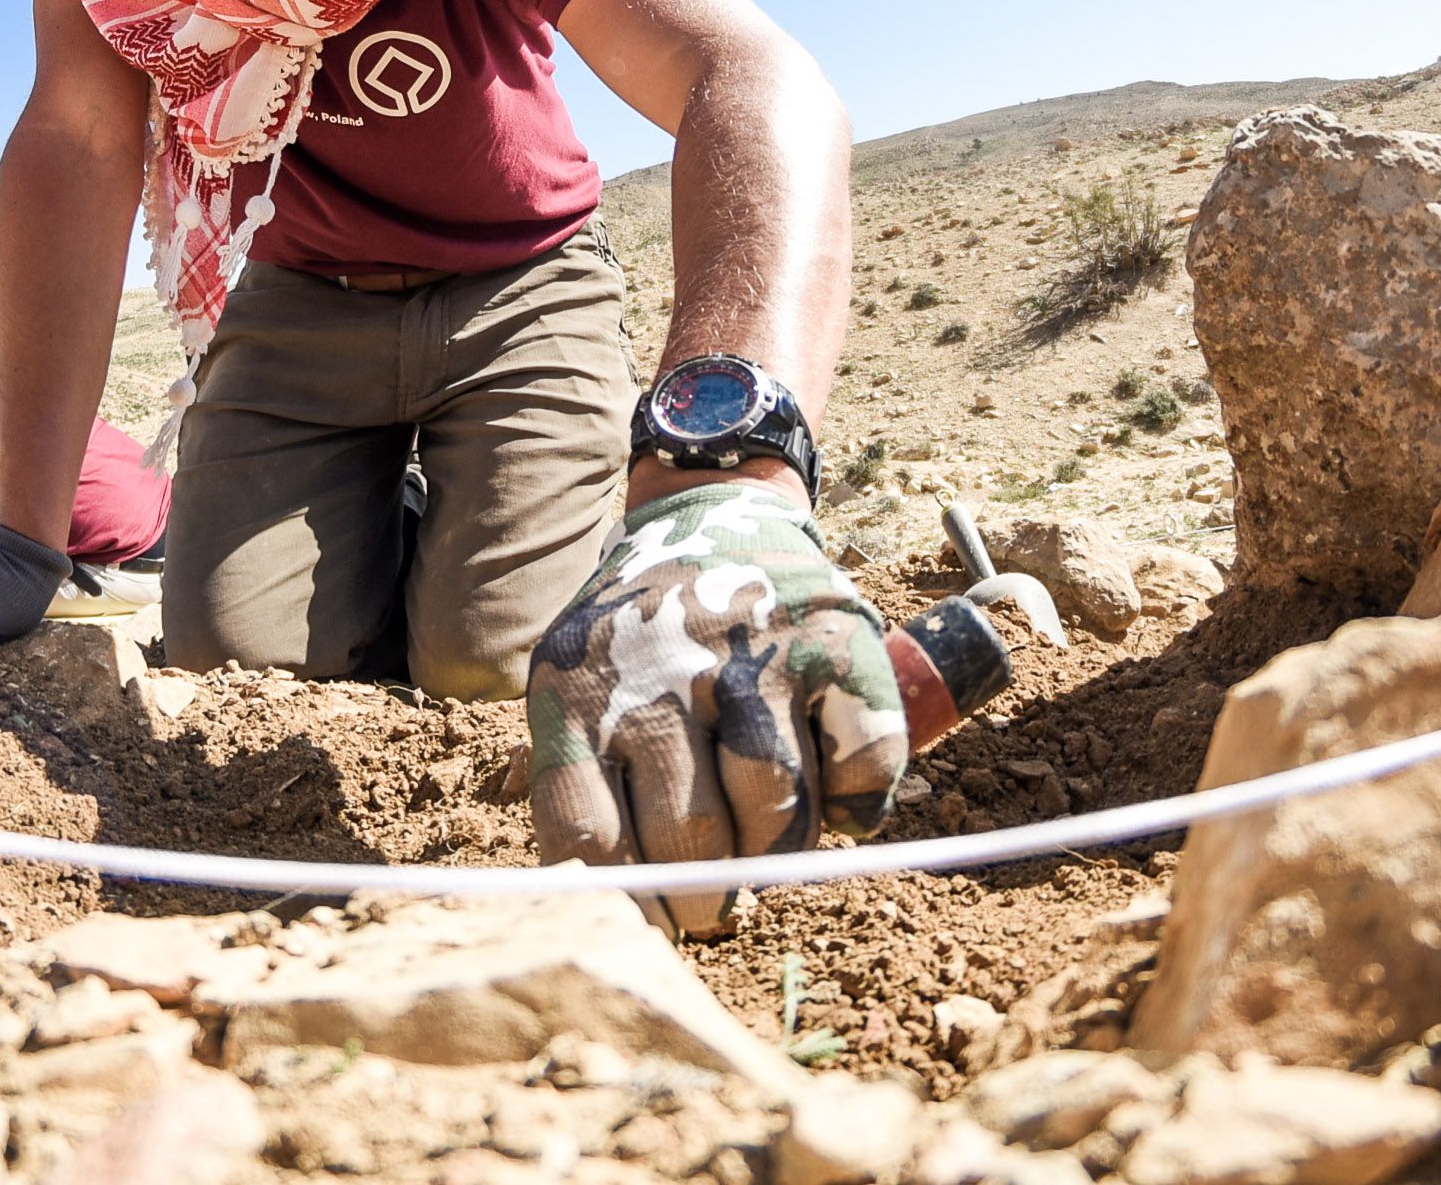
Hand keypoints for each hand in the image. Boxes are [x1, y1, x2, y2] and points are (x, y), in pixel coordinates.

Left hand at [524, 480, 906, 936]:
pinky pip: (862, 770)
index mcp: (578, 693)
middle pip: (689, 839)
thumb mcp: (578, 689)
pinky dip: (854, 808)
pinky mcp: (837, 645)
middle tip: (713, 911)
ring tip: (764, 852)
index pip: (590, 839)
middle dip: (706, 900)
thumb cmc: (640, 639)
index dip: (628, 907)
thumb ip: (585, 788)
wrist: (715, 513)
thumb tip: (611, 914)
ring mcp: (754, 657)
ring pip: (776, 810)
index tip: (653, 928)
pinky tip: (829, 796)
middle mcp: (664, 674)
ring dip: (776, 855)